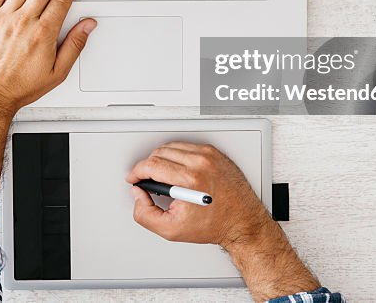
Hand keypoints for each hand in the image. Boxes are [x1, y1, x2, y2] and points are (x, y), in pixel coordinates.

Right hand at [126, 142, 319, 301]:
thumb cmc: (214, 225)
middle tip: (146, 179)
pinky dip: (177, 155)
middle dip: (147, 166)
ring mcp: (209, 156)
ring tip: (159, 174)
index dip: (137, 172)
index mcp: (190, 180)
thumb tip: (138, 195)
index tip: (134, 178)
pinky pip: (187, 146)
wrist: (242, 221)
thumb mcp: (171, 230)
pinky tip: (175, 168)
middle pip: (159, 153)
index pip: (152, 165)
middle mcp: (200, 163)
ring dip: (161, 159)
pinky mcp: (215, 153)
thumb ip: (146, 214)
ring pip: (172, 147)